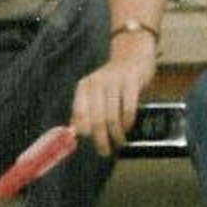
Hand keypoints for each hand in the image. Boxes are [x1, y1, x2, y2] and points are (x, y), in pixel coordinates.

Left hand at [72, 36, 155, 155]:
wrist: (132, 55)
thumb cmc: (111, 80)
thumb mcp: (94, 91)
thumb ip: (85, 110)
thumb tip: (74, 133)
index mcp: (84, 86)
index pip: (79, 114)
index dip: (84, 131)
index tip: (89, 142)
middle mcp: (96, 83)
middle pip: (97, 119)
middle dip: (101, 139)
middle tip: (105, 151)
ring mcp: (115, 82)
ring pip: (113, 118)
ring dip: (116, 134)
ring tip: (119, 141)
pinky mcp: (131, 82)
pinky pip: (129, 109)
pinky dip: (128, 123)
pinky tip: (128, 127)